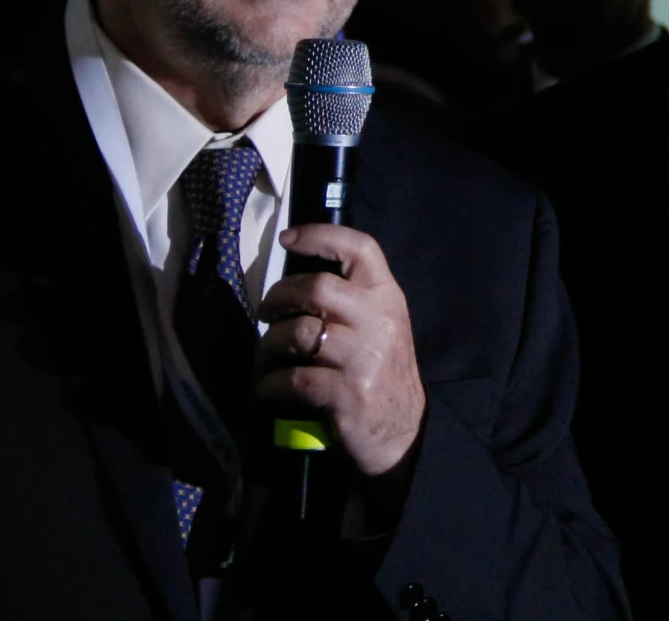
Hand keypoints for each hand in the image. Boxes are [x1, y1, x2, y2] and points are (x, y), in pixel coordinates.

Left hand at [255, 224, 426, 481]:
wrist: (404, 433)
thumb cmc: (382, 373)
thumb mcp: (380, 327)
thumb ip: (352, 301)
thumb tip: (297, 283)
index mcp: (387, 298)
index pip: (360, 249)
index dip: (320, 236)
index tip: (288, 239)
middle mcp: (379, 321)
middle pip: (316, 288)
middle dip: (278, 297)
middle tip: (266, 312)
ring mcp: (364, 358)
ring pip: (297, 333)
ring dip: (267, 345)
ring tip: (265, 356)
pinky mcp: (347, 394)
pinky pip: (292, 379)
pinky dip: (269, 384)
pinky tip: (268, 389)